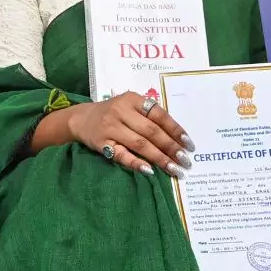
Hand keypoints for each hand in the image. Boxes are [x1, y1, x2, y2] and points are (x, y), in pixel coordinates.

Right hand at [66, 91, 194, 177]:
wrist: (81, 118)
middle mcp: (121, 111)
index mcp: (132, 99)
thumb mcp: (129, 106)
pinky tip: (150, 171)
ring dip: (160, 158)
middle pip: (151, 131)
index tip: (189, 144)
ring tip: (174, 169)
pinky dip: (137, 163)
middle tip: (186, 161)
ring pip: (140, 144)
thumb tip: (177, 138)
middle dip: (171, 147)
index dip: (175, 129)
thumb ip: (149, 116)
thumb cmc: (113, 113)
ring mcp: (111, 128)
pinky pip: (122, 155)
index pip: (158, 114)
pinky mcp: (102, 143)